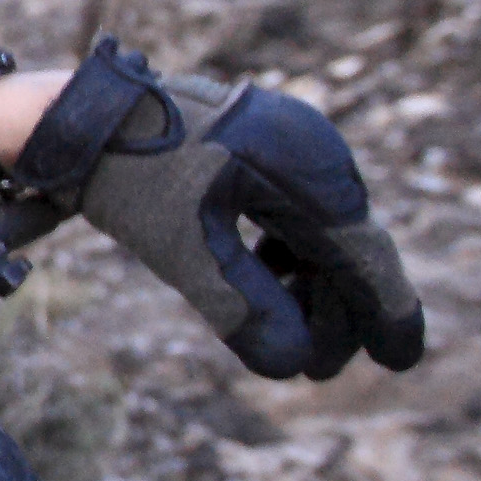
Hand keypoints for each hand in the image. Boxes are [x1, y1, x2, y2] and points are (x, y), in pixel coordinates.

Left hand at [79, 81, 425, 378]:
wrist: (81, 111)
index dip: (386, 313)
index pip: (364, 253)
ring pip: (322, 228)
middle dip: (335, 311)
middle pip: (346, 245)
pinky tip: (267, 278)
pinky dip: (288, 251)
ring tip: (291, 336)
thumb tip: (293, 367)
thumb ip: (242, 306)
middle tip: (315, 370)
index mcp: (305, 167)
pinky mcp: (268, 140)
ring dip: (311, 284)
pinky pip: (297, 206)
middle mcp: (312, 146)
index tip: (400, 361)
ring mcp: (293, 138)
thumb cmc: (130, 177)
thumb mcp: (183, 248)